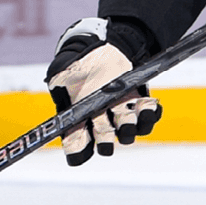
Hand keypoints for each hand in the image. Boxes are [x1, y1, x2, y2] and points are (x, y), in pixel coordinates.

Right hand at [47, 18, 160, 165]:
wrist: (105, 54)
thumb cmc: (83, 67)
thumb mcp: (66, 70)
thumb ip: (60, 76)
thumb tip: (56, 78)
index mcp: (79, 117)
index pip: (76, 141)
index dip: (77, 150)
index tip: (80, 144)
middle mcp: (101, 120)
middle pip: (104, 138)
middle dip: (106, 140)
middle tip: (106, 137)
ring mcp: (121, 112)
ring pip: (127, 129)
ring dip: (128, 127)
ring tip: (128, 119)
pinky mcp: (138, 103)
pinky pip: (147, 115)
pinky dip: (150, 113)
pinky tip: (148, 106)